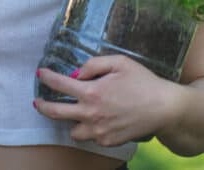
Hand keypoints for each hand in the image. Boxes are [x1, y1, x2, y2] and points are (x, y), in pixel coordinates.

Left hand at [34, 55, 178, 146]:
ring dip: (71, 121)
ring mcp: (99, 131)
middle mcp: (91, 114)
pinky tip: (99, 120)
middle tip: (38, 102)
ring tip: (75, 113)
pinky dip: (91, 129)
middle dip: (43, 106)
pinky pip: (91, 137)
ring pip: (73, 131)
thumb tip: (76, 73)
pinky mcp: (108, 142)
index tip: (40, 73)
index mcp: (92, 92)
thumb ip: (94, 64)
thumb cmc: (143, 82)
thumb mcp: (119, 62)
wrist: (165, 109)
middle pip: (56, 113)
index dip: (46, 77)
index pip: (59, 84)